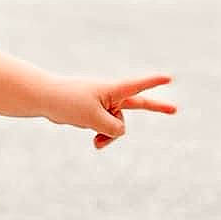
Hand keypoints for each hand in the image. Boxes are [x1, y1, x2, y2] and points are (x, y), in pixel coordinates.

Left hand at [44, 74, 175, 148]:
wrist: (45, 99)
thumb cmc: (69, 103)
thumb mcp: (95, 119)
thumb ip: (114, 128)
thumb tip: (119, 132)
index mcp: (112, 90)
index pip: (138, 87)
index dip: (154, 84)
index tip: (170, 78)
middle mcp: (111, 96)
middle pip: (137, 106)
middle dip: (156, 108)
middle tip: (175, 110)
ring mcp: (104, 105)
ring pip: (117, 126)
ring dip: (108, 135)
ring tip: (95, 139)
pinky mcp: (95, 114)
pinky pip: (106, 129)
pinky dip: (102, 136)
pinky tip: (94, 141)